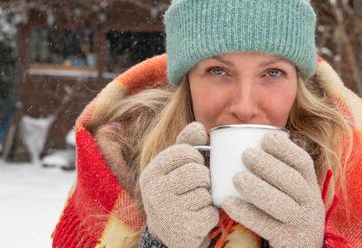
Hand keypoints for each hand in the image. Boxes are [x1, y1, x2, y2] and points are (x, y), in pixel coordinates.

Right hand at [139, 122, 218, 247]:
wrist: (168, 234)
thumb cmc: (175, 192)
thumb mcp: (174, 167)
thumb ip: (185, 144)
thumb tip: (199, 127)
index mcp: (151, 173)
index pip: (182, 151)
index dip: (196, 156)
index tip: (195, 164)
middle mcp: (154, 192)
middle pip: (196, 172)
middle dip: (204, 178)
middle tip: (199, 185)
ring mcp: (168, 211)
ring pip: (205, 192)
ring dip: (207, 197)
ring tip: (197, 202)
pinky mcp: (183, 229)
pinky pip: (210, 213)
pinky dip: (211, 215)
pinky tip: (199, 218)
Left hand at [222, 132, 324, 247]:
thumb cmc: (286, 215)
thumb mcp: (291, 193)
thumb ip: (276, 173)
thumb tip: (245, 143)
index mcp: (310, 186)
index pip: (303, 163)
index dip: (286, 149)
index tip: (265, 137)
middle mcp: (311, 203)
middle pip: (293, 181)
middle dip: (268, 165)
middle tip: (245, 154)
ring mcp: (302, 224)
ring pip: (282, 204)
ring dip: (258, 188)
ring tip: (237, 178)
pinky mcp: (289, 241)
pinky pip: (266, 226)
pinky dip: (247, 213)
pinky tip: (228, 203)